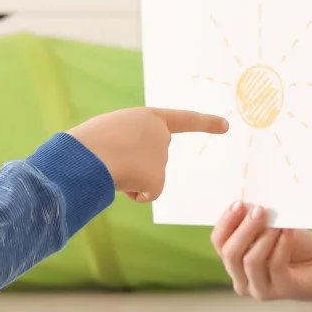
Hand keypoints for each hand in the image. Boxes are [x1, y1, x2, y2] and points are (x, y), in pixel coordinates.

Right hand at [68, 107, 226, 201]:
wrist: (84, 154)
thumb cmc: (87, 142)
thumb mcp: (111, 131)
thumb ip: (129, 141)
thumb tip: (130, 173)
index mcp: (148, 117)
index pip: (183, 120)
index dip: (205, 122)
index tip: (227, 125)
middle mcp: (160, 135)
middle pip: (153, 159)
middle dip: (134, 164)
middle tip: (110, 156)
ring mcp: (161, 157)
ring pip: (147, 177)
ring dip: (128, 177)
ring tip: (108, 165)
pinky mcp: (158, 180)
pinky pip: (147, 194)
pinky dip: (134, 193)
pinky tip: (119, 181)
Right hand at [211, 203, 311, 303]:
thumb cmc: (296, 244)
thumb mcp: (272, 227)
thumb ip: (255, 220)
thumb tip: (245, 206)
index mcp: (235, 261)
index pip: (218, 241)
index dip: (226, 221)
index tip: (240, 202)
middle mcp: (242, 279)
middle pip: (230, 253)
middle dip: (244, 229)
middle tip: (261, 210)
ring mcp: (260, 289)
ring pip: (251, 261)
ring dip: (264, 237)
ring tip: (278, 221)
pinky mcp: (282, 291)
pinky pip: (275, 266)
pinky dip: (281, 245)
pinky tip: (289, 231)